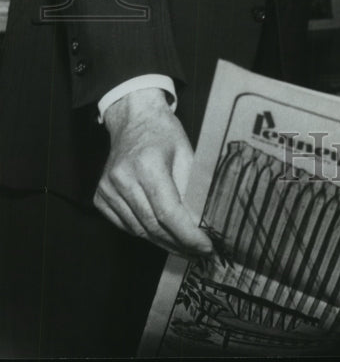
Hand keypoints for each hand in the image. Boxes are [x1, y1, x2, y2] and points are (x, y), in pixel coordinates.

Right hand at [94, 87, 212, 256]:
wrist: (134, 118)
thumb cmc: (164, 133)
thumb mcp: (187, 153)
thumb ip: (194, 188)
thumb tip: (206, 222)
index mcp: (147, 165)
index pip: (169, 213)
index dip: (189, 235)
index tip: (207, 247)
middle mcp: (123, 178)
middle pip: (153, 226)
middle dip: (179, 244)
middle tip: (199, 252)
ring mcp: (108, 189)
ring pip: (139, 230)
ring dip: (163, 242)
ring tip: (185, 246)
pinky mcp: (100, 197)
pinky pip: (126, 225)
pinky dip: (145, 232)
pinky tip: (162, 232)